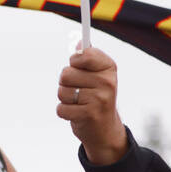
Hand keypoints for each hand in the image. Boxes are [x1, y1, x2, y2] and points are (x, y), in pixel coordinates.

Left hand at [56, 47, 128, 165]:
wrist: (105, 129)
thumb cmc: (96, 97)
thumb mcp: (97, 75)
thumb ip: (88, 59)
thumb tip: (78, 42)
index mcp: (109, 68)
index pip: (85, 54)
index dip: (74, 60)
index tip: (76, 65)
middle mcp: (107, 82)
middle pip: (66, 74)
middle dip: (65, 82)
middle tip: (77, 89)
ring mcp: (99, 99)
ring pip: (62, 91)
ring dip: (64, 98)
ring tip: (77, 102)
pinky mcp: (88, 115)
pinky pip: (61, 108)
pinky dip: (64, 112)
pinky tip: (75, 113)